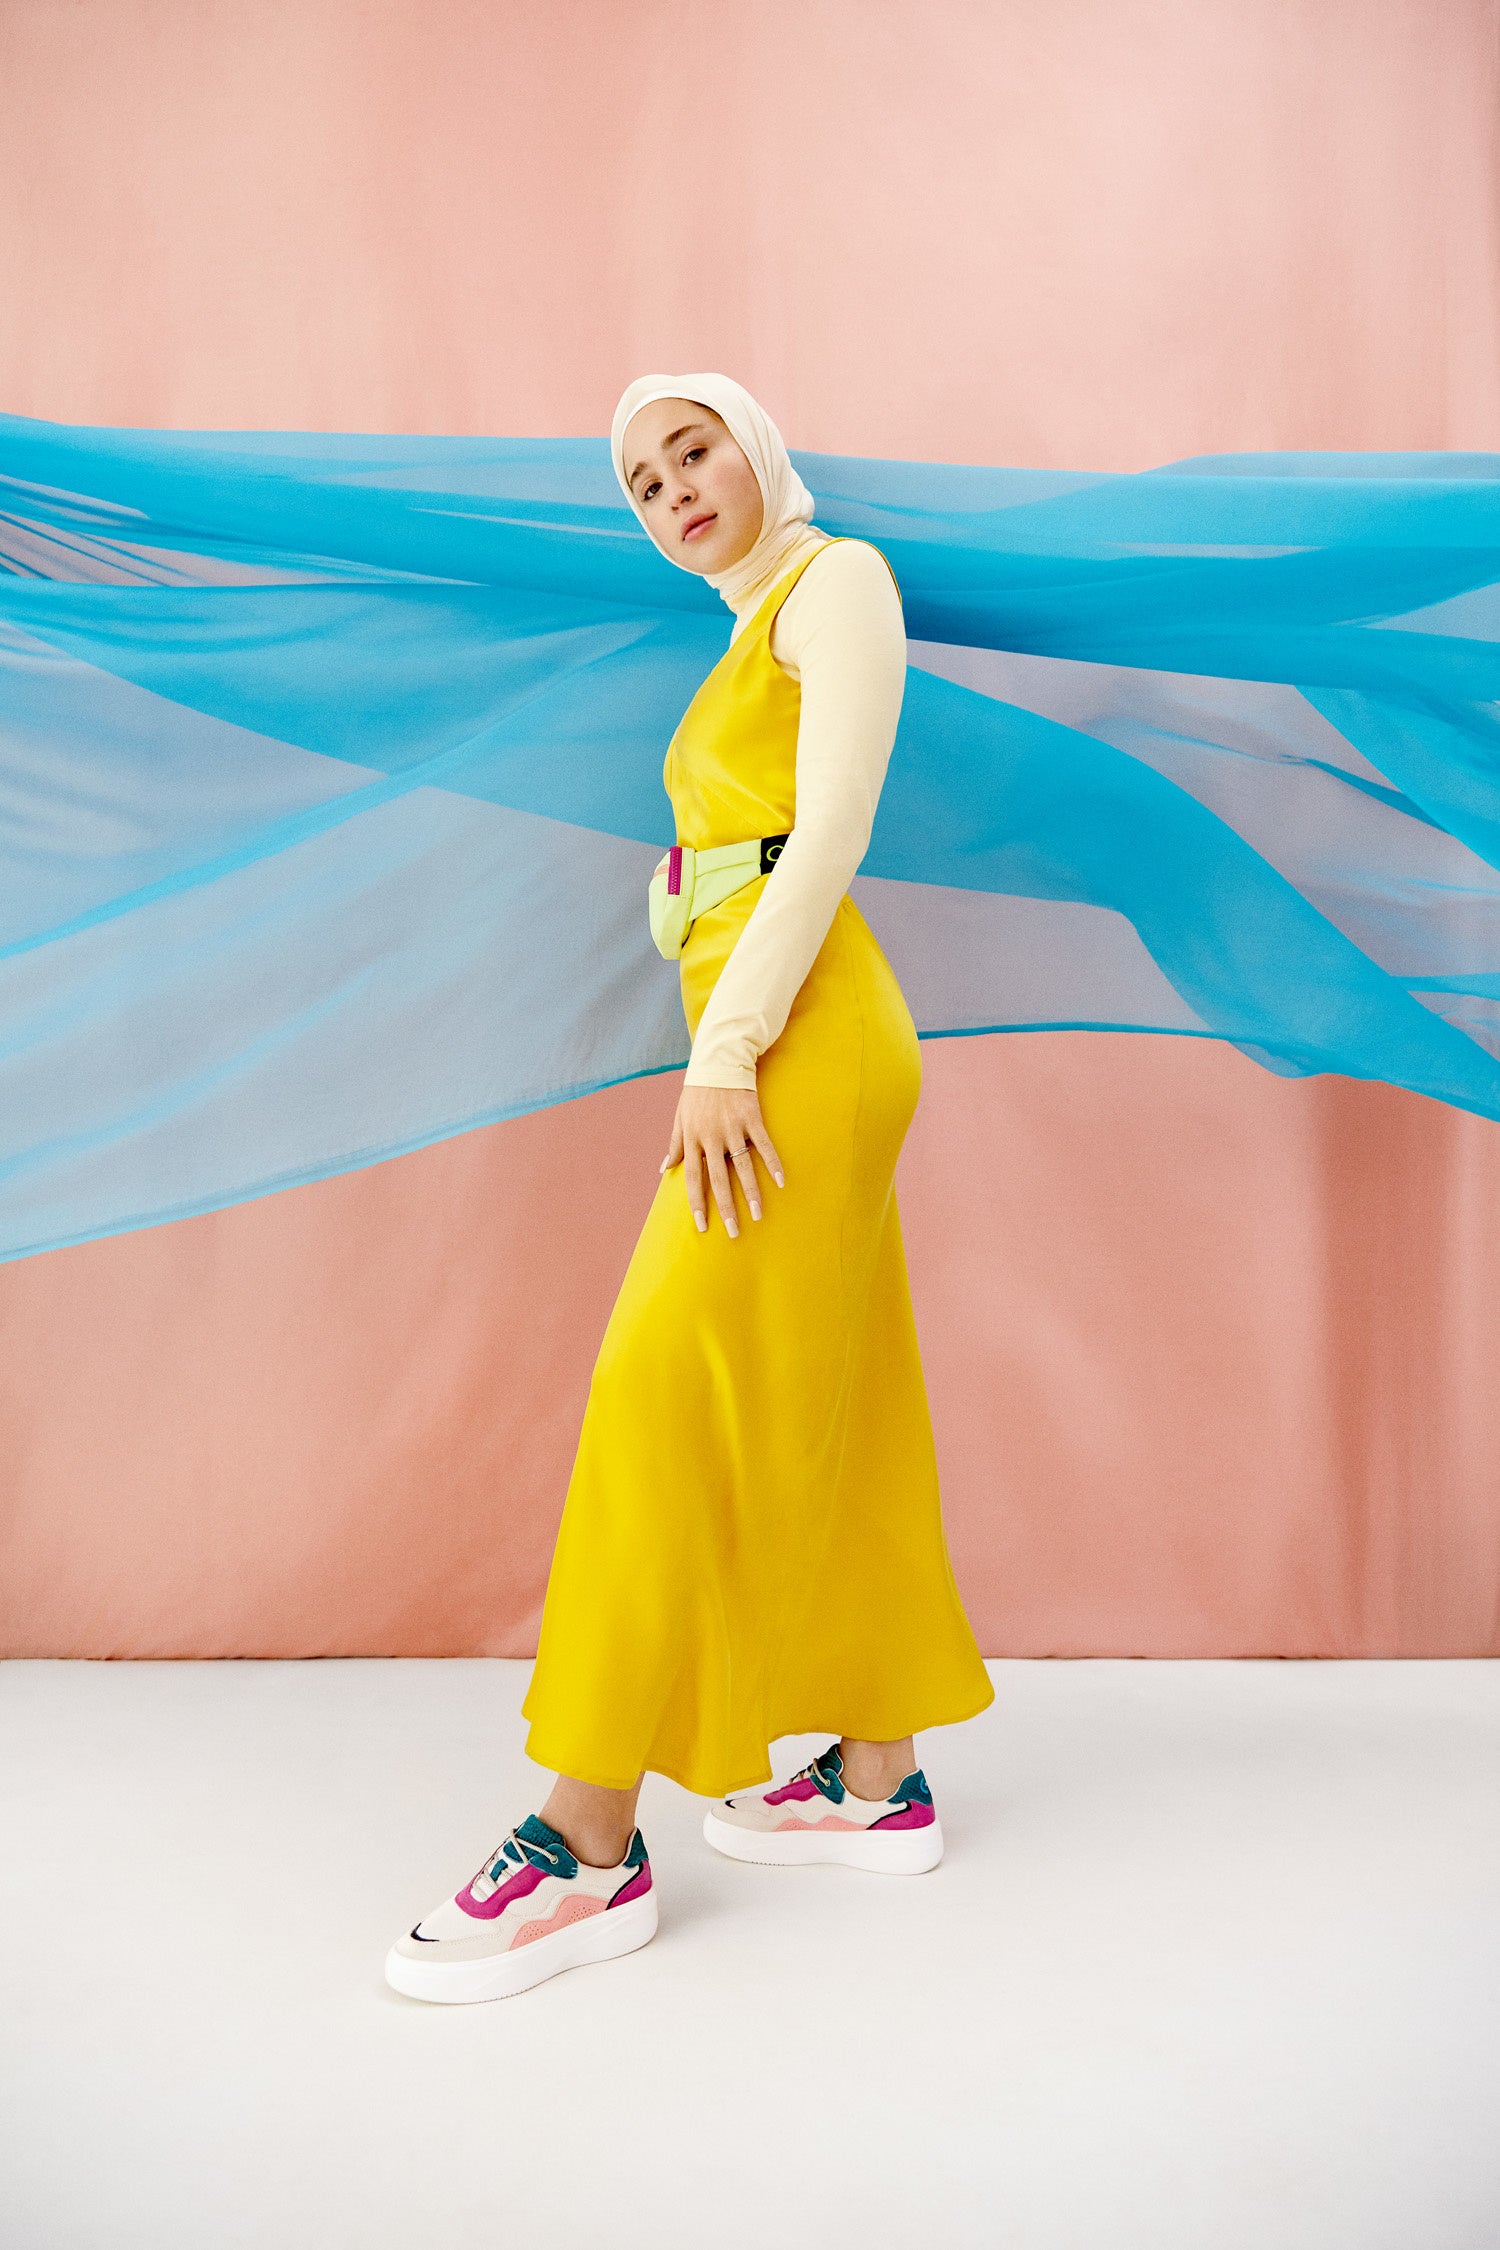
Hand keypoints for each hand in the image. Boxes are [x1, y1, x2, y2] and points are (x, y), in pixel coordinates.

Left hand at [660, 1083, 784, 1238]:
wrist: (718, 1062)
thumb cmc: (697, 1093)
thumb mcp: (680, 1117)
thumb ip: (674, 1144)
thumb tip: (664, 1169)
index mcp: (693, 1139)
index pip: (694, 1179)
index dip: (697, 1203)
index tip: (702, 1226)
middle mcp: (711, 1137)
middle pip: (719, 1179)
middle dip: (726, 1208)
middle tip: (732, 1232)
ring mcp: (733, 1127)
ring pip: (743, 1167)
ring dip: (751, 1193)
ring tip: (758, 1215)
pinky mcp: (751, 1118)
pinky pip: (763, 1145)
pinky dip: (772, 1162)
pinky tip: (780, 1182)